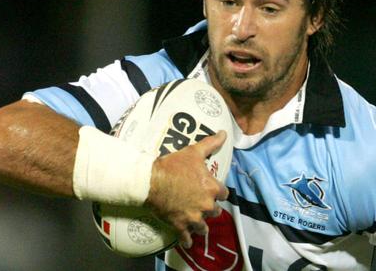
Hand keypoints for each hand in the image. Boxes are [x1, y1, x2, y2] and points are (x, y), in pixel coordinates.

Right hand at [144, 131, 229, 247]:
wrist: (151, 180)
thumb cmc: (173, 165)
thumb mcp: (194, 152)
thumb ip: (211, 143)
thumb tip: (224, 133)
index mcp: (212, 188)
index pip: (224, 194)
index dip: (219, 192)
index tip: (214, 192)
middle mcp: (206, 205)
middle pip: (215, 211)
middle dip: (210, 208)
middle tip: (203, 205)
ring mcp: (193, 217)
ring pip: (203, 227)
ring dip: (201, 225)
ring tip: (199, 225)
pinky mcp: (180, 225)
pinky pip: (187, 237)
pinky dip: (188, 240)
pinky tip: (189, 243)